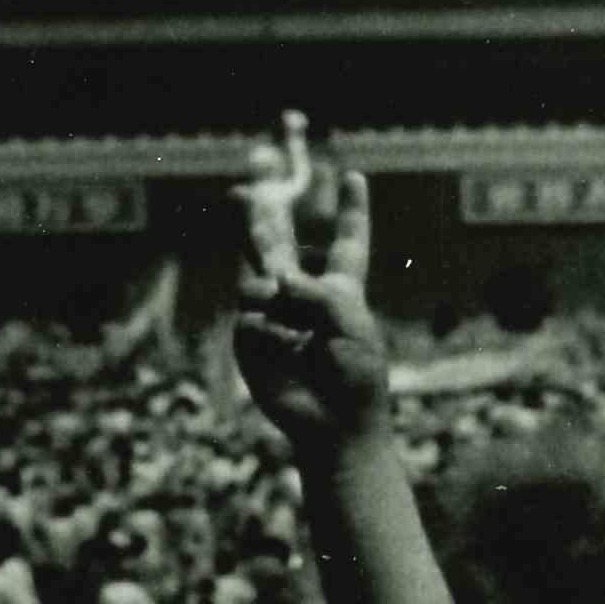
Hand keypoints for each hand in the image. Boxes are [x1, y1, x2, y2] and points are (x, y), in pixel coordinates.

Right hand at [231, 111, 387, 453]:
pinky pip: (252, 318)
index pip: (347, 245)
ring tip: (298, 331)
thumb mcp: (352, 324)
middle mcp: (304, 298)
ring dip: (274, 297)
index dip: (351, 213)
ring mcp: (273, 318)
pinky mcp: (251, 340)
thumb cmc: (356, 378)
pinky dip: (270, 334)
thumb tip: (275, 281)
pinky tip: (288, 355)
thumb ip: (319, 292)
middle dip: (261, 214)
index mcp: (342, 291)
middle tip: (248, 180)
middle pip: (278, 246)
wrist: (335, 425)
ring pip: (257, 281)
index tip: (356, 178)